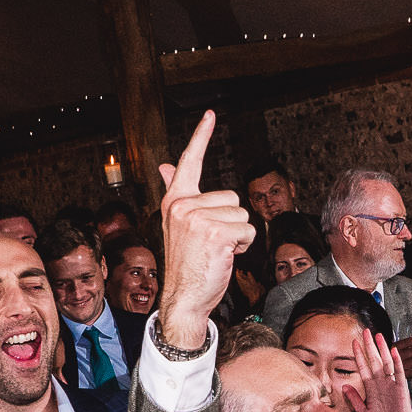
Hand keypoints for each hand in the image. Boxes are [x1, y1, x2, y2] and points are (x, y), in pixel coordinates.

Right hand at [157, 112, 255, 351]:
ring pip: (242, 215)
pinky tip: (224, 257)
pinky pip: (247, 230)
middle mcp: (182, 205)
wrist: (183, 299)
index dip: (201, 136)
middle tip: (212, 244)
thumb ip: (174, 192)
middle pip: (232, 197)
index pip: (189, 162)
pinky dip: (243, 246)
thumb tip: (164, 165)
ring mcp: (197, 218)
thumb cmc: (187, 264)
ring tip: (217, 251)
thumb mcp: (179, 225)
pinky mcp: (215, 232)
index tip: (210, 113)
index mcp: (174, 201)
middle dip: (231, 222)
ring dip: (238, 236)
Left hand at [343, 333, 411, 411]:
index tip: (353, 342)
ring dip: (382, 349)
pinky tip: (393, 351)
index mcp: (372, 390)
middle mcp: (381, 385)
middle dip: (369, 346)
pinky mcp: (401, 390)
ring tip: (378, 335)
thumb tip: (344, 386)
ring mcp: (392, 386)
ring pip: (386, 363)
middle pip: (374, 361)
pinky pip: (399, 373)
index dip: (358, 355)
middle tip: (365, 331)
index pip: (364, 368)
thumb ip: (355, 400)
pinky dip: (396, 362)